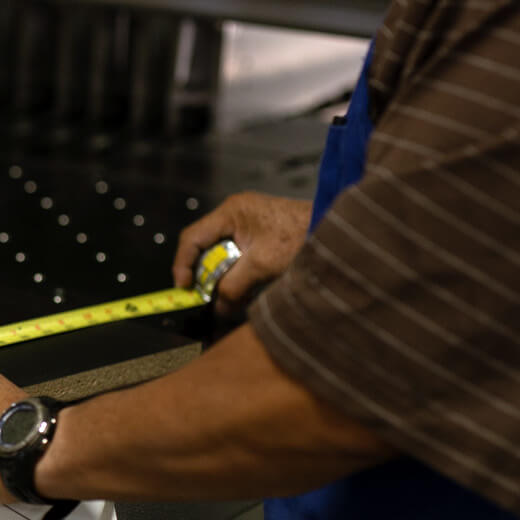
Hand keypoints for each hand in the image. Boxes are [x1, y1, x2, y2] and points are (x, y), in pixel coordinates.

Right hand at [173, 191, 310, 314]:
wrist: (336, 232)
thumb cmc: (300, 238)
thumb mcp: (261, 266)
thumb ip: (233, 286)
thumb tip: (218, 307)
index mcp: (231, 212)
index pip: (192, 237)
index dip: (183, 264)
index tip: (184, 288)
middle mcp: (235, 213)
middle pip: (206, 245)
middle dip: (205, 274)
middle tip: (207, 298)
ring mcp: (249, 221)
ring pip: (223, 253)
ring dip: (224, 276)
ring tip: (230, 298)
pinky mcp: (260, 233)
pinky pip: (239, 254)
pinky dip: (238, 272)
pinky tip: (246, 289)